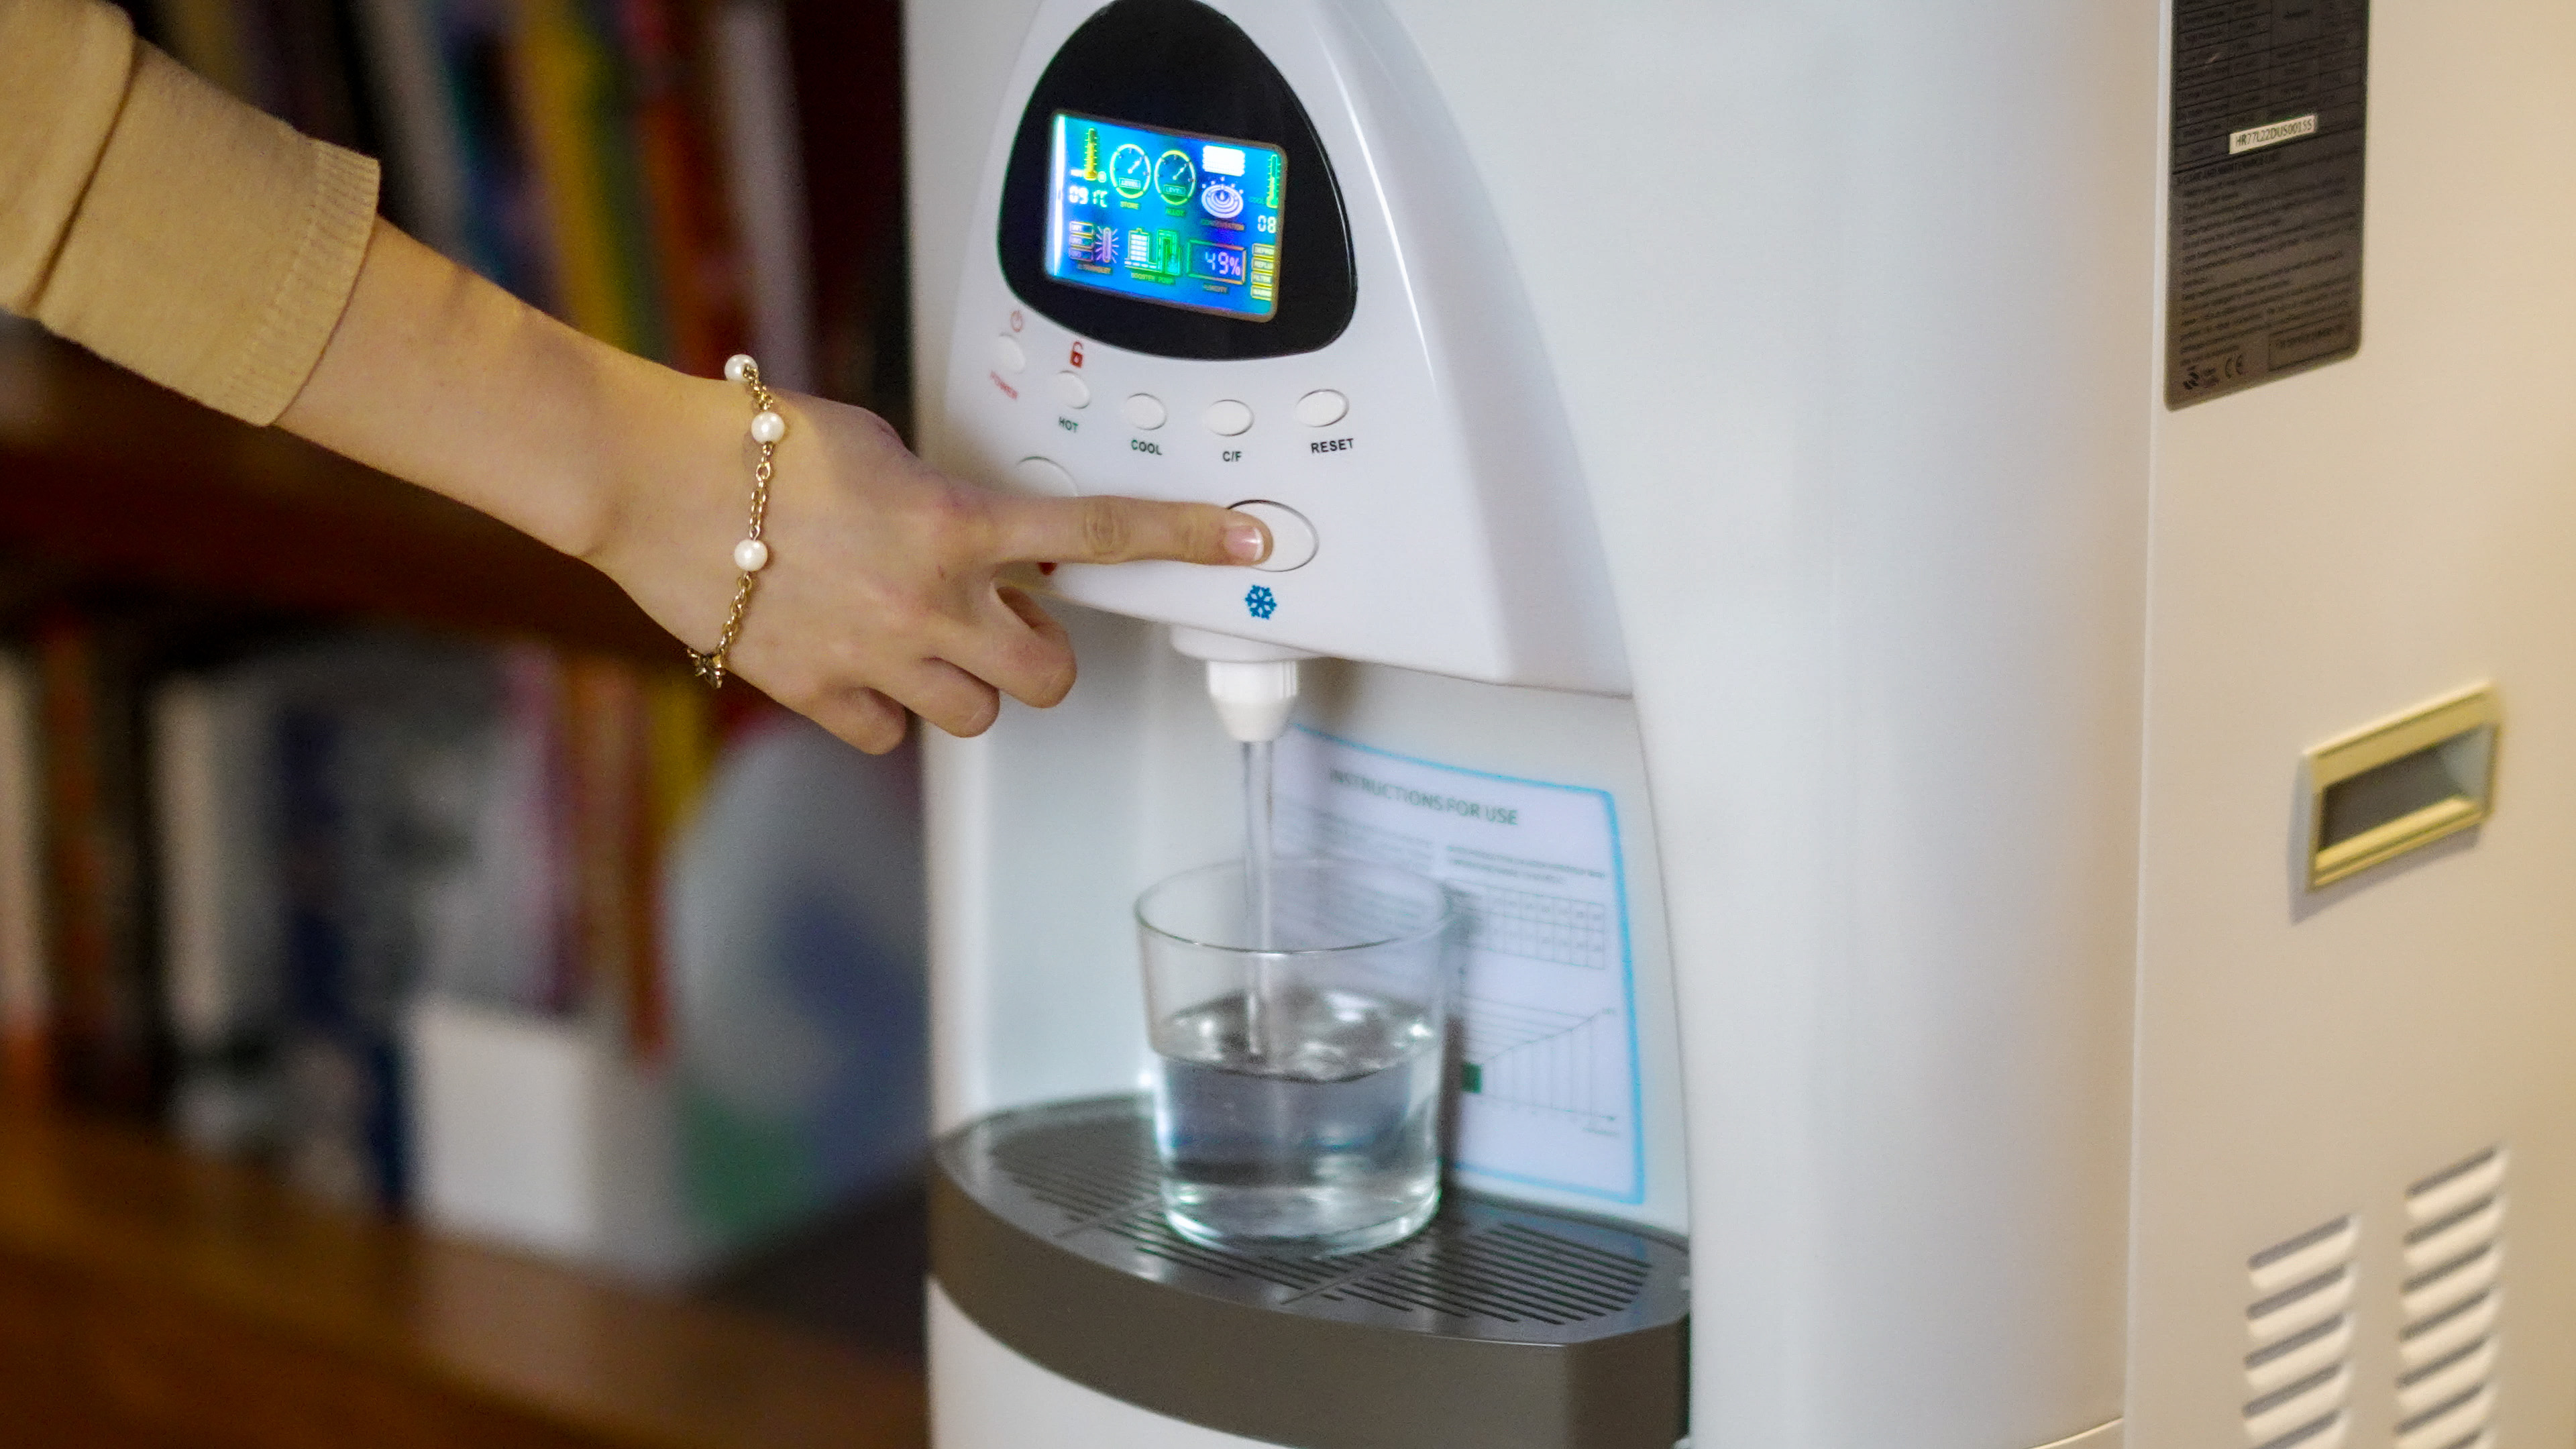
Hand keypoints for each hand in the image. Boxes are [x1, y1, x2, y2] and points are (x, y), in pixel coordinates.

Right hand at [588, 381, 1270, 752]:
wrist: (652, 480)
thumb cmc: (753, 443)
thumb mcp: (876, 443)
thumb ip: (941, 494)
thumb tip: (961, 528)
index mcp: (956, 524)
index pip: (1095, 533)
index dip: (1180, 537)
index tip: (1242, 542)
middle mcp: (929, 603)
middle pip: (1047, 676)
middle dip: (1039, 656)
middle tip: (1006, 625)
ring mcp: (875, 657)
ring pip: (974, 717)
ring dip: (964, 686)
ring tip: (919, 643)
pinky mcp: (815, 692)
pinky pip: (889, 734)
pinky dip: (886, 712)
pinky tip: (858, 668)